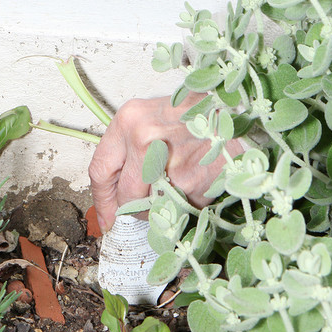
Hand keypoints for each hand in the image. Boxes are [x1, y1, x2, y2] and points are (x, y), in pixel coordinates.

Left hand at [89, 92, 242, 231]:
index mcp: (129, 119)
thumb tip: (111, 192)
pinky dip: (183, 203)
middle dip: (131, 207)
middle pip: (124, 195)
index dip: (102, 199)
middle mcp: (143, 138)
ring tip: (175, 183)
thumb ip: (127, 149)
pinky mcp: (188, 181)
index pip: (100, 169)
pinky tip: (192, 182)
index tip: (106, 215)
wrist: (230, 116)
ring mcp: (166, 162)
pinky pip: (175, 207)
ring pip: (148, 207)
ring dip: (158, 206)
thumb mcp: (150, 118)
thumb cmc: (191, 116)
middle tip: (143, 203)